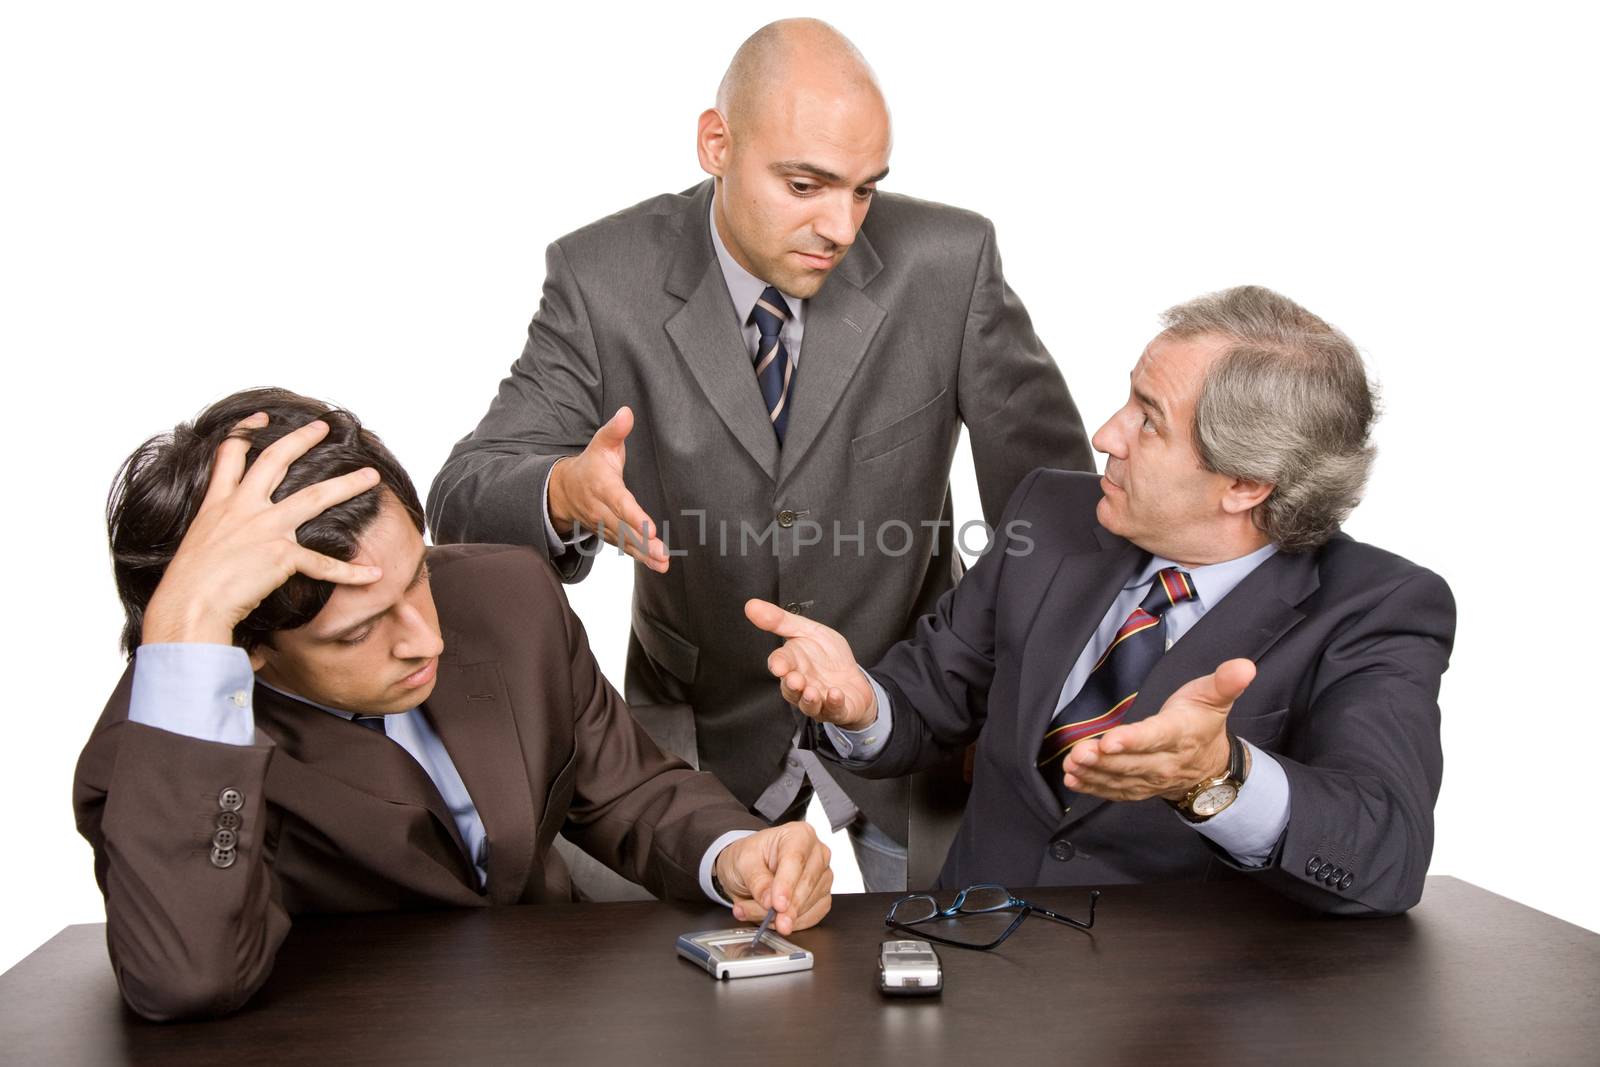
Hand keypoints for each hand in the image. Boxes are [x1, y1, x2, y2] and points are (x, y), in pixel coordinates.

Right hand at [140, 415, 385, 645]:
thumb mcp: (196, 544)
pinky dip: (351, 573)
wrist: (188, 605)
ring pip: (315, 496)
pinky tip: (372, 575)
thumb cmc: (188, 586)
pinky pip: (324, 563)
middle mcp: (243, 508)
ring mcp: (265, 528)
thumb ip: (218, 533)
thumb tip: (229, 541)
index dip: (245, 432)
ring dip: (348, 484)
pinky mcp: (281, 554)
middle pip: (277, 460)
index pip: (230, 456)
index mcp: (217, 505)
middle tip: (324, 427)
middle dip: (303, 439)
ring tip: (371, 475)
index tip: (261, 418)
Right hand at [545, 407, 668, 572]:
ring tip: (663, 563)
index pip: (620, 503)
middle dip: (642, 542)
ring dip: (644, 555)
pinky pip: (625, 548)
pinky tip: (658, 565)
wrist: (564, 490)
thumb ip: (615, 431)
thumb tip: (627, 412)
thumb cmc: (591, 466)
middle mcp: (602, 510)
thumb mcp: (601, 444)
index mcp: (603, 487)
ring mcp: (604, 525)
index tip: (650, 527)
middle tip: (662, 553)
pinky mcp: (609, 534)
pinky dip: (641, 558)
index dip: (634, 516)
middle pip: (624, 528)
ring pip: (625, 542)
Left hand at [713, 822, 832, 935]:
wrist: (750, 869)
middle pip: (807, 883)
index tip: (777, 904)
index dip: (786, 884)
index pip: (796, 859)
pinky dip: (792, 923)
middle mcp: (817, 854)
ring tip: (756, 912)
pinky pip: (812, 916)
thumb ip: (756, 879)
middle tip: (767, 918)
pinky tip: (773, 920)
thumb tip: (768, 900)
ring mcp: (822, 876)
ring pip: (809, 903)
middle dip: (786, 906)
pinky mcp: (822, 897)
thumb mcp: (743, 860)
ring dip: (782, 916)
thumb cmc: (751, 857)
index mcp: (800, 834)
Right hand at [744, 599, 876, 729]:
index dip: (779, 664)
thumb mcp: (807, 630)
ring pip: (808, 704)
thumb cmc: (827, 656)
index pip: (781, 663)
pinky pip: (834, 710)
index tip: (778, 665)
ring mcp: (819, 700)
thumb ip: (780, 620)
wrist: (853, 679)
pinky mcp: (837, 709)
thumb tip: (751, 605)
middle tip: (795, 679)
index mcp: (793, 664)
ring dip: (809, 699)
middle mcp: (802, 685)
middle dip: (792, 685)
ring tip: (812, 692)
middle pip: (791, 688)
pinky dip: (834, 703)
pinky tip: (836, 694)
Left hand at [1059, 658, 1256, 801]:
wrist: (1211, 767)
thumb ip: (1225, 682)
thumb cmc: (1203, 724)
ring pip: (1120, 778)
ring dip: (1093, 773)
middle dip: (1103, 760)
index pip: (1155, 738)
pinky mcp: (1139, 788)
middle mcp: (1165, 761)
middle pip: (1131, 762)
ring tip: (1071, 765)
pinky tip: (1074, 780)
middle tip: (1078, 752)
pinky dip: (1094, 788)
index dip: (1132, 741)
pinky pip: (1115, 791)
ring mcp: (1151, 779)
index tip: (1109, 741)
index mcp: (1180, 735)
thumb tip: (1244, 666)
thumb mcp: (1215, 698)